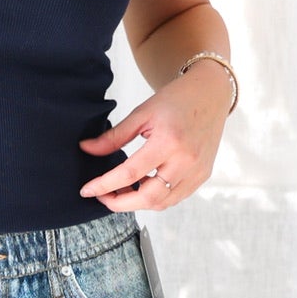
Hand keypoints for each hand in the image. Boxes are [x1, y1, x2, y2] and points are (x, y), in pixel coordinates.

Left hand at [77, 57, 229, 210]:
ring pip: (162, 203)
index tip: (87, 190)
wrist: (210, 94)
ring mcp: (197, 171)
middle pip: (148, 198)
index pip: (130, 173)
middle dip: (120, 203)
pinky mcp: (202, 176)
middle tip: (102, 196)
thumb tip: (86, 149)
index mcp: (169, 141)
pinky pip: (175, 197)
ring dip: (137, 202)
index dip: (104, 185)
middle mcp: (186, 160)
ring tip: (122, 188)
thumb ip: (113, 136)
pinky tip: (143, 185)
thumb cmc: (176, 100)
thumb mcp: (141, 113)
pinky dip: (155, 197)